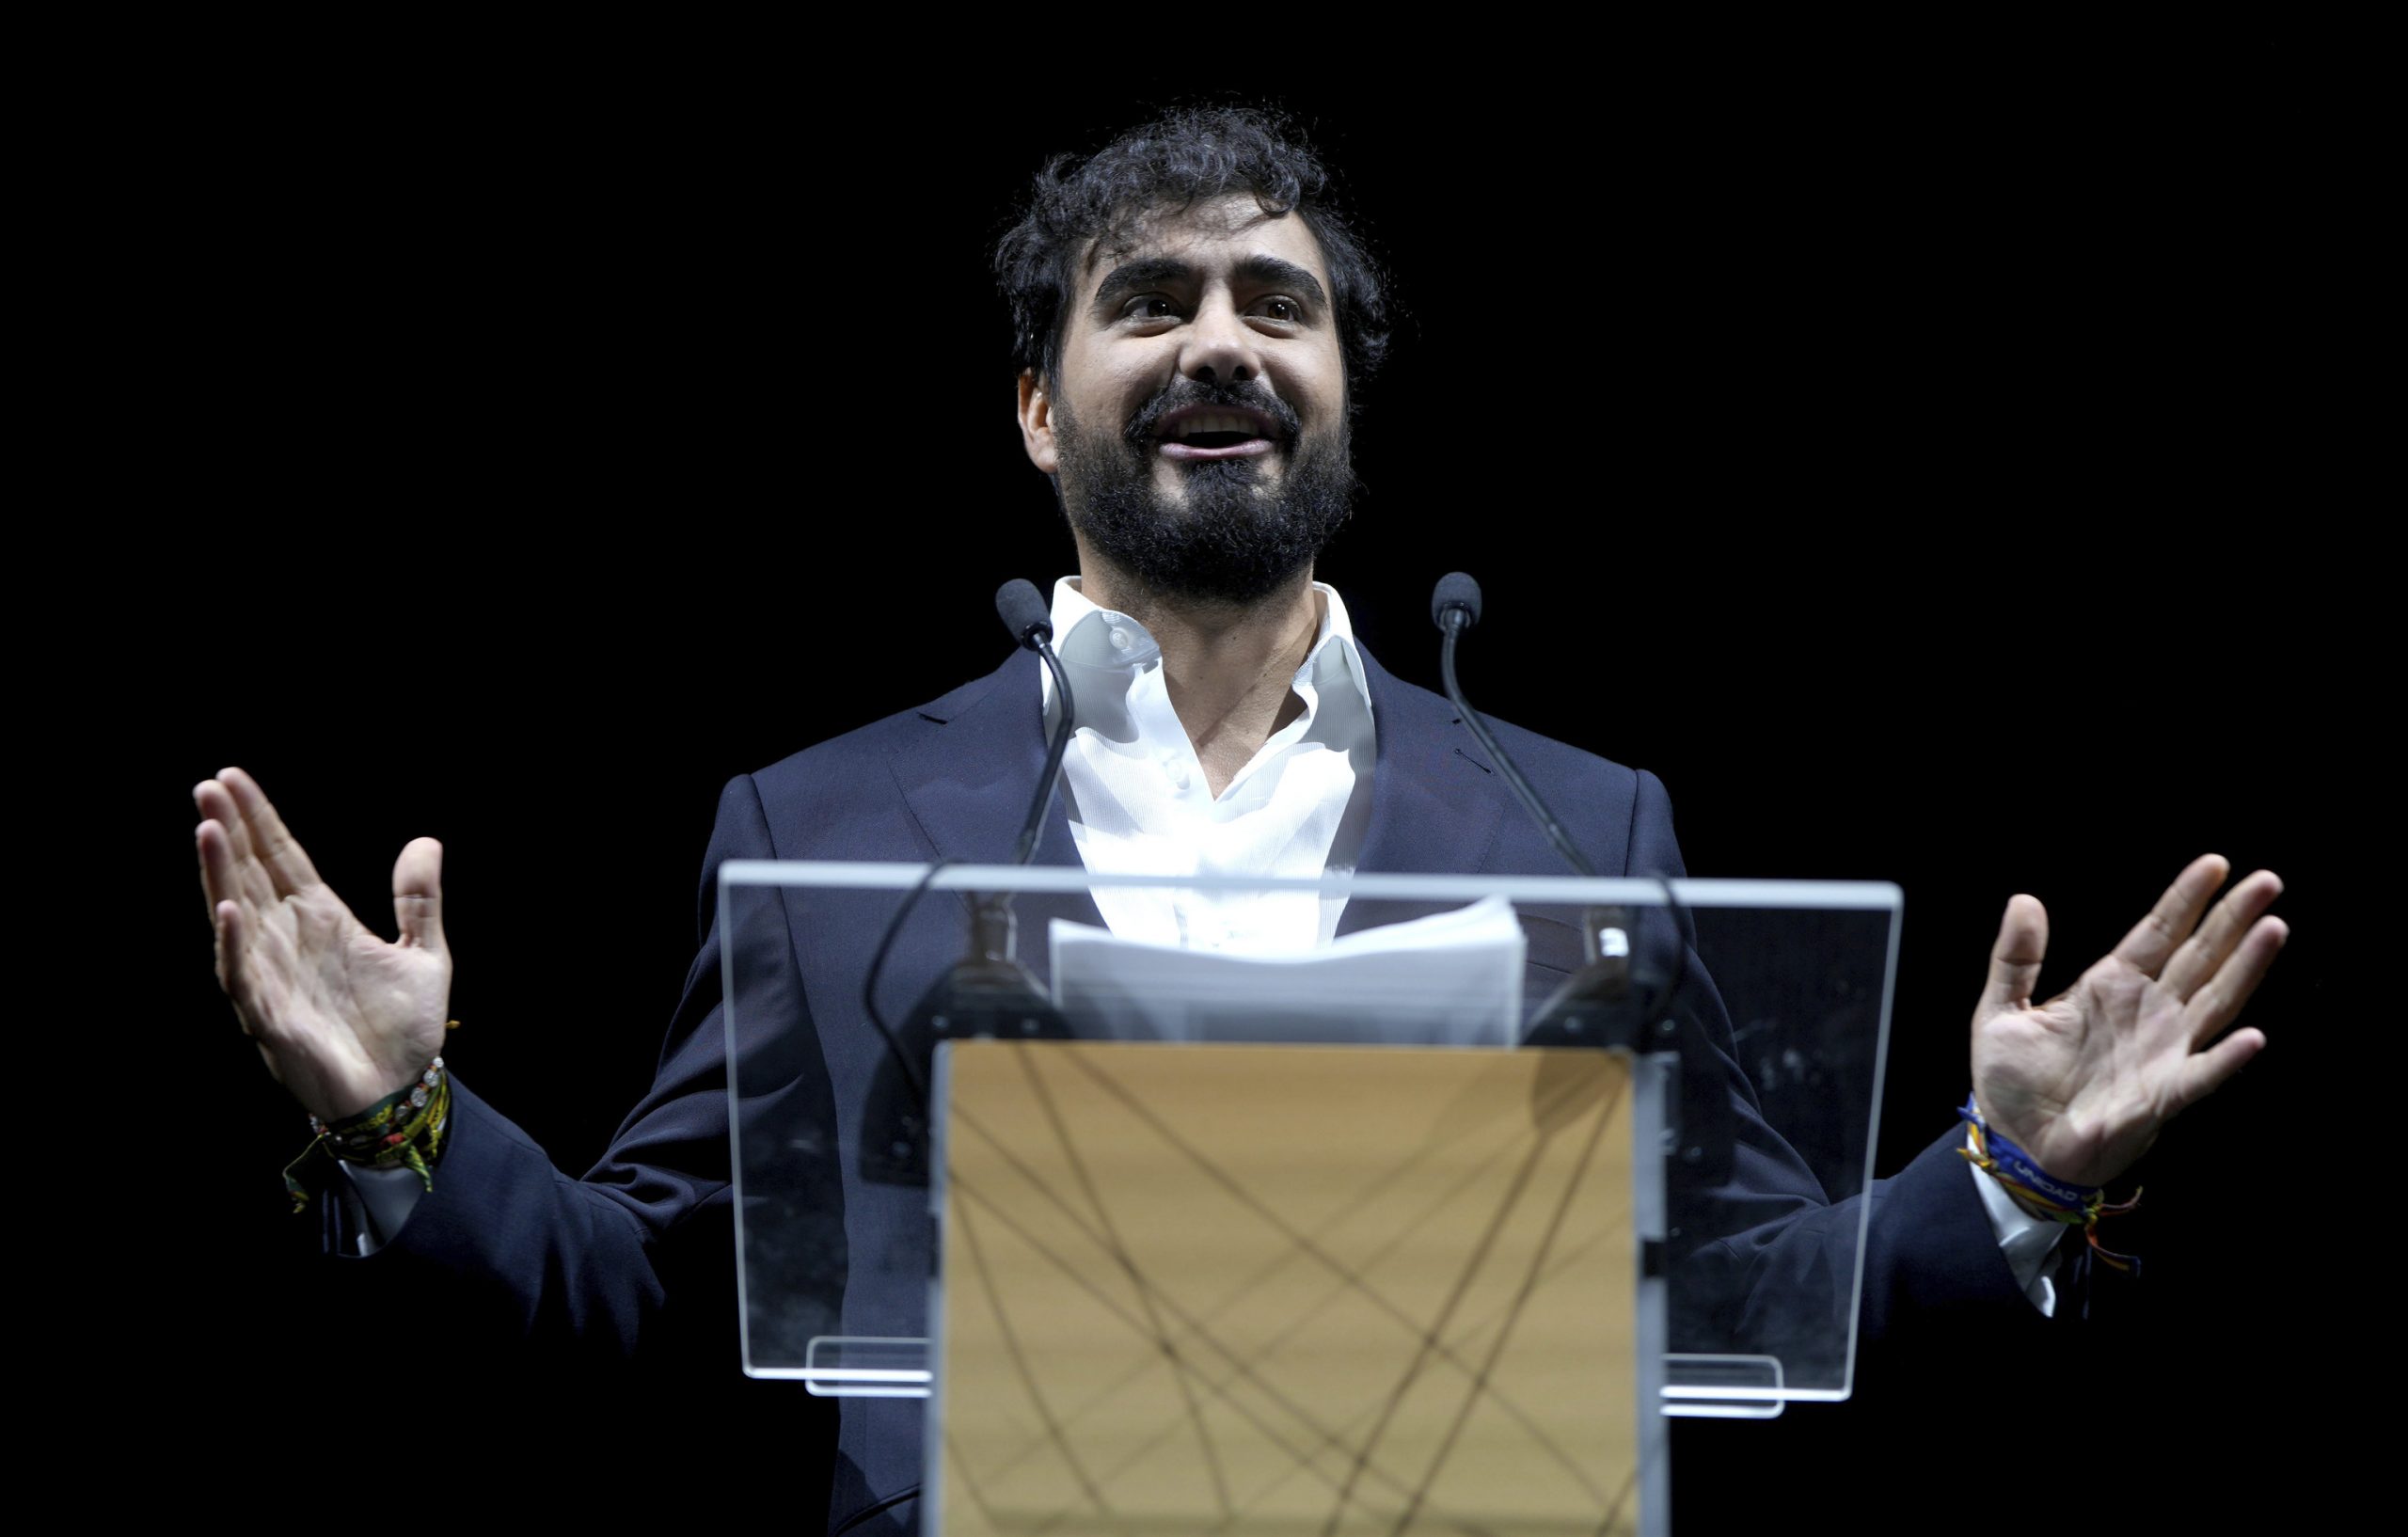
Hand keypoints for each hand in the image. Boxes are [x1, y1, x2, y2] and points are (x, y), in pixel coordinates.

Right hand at [196, 767, 451, 1121]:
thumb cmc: (403, 1028)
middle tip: (206, 787)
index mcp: (322, 920)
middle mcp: (288, 941)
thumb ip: (419, 899)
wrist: (401, 1092)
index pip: (282, 858)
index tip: (231, 777)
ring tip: (207, 830)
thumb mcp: (425, 954)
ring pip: (237, 917)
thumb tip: (425, 840)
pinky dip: (235, 945)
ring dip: (220, 876)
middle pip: (250, 876)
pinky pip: (244, 978)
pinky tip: (228, 911)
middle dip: (228, 833)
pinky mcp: (271, 1018)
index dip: (258, 820)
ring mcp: (273, 977)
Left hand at [1970, 854, 2285, 1189]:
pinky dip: (2225, 1058)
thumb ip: (2016, 957)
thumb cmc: (2013, 1081)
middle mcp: (2148, 1011)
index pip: (2157, 932)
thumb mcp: (2001, 1010)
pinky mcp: (2163, 1096)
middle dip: (2232, 919)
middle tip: (2267, 880)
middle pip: (2200, 955)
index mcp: (2110, 985)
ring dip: (2246, 967)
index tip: (2215, 863)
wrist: (2015, 1144)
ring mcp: (2162, 1051)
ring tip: (2274, 928)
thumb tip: (2024, 899)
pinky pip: (2201, 1075)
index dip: (2185, 898)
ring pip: (2215, 1001)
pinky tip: (2251, 1037)